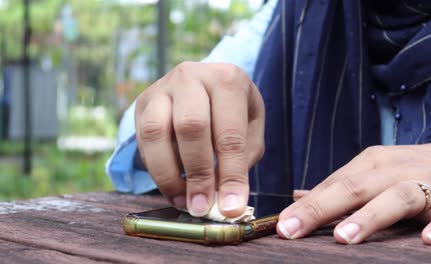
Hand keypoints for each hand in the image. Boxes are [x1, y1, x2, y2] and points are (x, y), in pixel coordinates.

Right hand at [135, 62, 264, 217]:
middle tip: (202, 207)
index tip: (231, 208)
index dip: (231, 174)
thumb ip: (242, 158)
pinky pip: (142, 139)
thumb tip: (225, 199)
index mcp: (228, 79)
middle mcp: (192, 76)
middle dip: (197, 174)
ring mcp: (163, 87)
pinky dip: (156, 169)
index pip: (230, 133)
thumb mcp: (250, 127)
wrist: (203, 85)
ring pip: (156, 132)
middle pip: (190, 127)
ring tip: (183, 201)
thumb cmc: (232, 111)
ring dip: (169, 174)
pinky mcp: (143, 102)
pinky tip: (171, 187)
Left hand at [278, 143, 430, 244]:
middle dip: (320, 209)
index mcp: (374, 162)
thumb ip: (339, 185)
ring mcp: (430, 185)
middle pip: (354, 187)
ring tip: (344, 237)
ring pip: (397, 197)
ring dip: (370, 217)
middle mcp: (397, 169)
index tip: (280, 225)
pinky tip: (429, 241)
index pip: (334, 184)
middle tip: (291, 229)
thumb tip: (296, 196)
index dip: (306, 205)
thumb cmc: (414, 171)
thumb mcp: (376, 171)